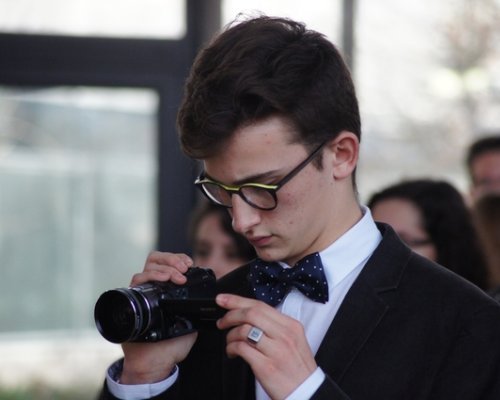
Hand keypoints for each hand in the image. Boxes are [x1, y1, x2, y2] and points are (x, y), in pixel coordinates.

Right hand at [119, 251, 196, 383]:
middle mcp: (151, 288)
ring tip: (177, 276)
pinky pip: (137, 280)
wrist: (155, 363)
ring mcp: (142, 292)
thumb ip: (192, 306)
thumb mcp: (188, 321)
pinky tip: (164, 280)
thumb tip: (206, 293)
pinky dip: (152, 275)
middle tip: (184, 269)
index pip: (167, 263)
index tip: (189, 263)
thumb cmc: (172, 344)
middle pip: (156, 259)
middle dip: (172, 259)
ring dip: (165, 267)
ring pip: (148, 266)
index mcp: (164, 290)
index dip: (177, 258)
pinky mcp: (133, 299)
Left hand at [216, 294, 316, 399]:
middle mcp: (285, 335)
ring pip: (244, 330)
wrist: (306, 392)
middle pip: (251, 314)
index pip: (260, 305)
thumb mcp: (294, 340)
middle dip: (231, 315)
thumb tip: (249, 316)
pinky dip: (231, 348)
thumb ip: (275, 327)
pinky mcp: (266, 366)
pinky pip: (241, 349)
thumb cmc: (297, 368)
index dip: (238, 300)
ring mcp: (276, 351)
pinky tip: (232, 352)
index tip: (224, 299)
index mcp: (291, 326)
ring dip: (230, 335)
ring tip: (229, 341)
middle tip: (222, 321)